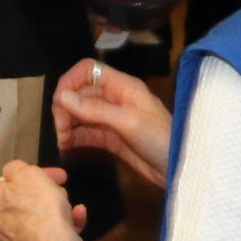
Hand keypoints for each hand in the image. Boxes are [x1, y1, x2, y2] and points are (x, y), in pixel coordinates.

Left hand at [0, 159, 82, 240]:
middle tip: (63, 190)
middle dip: (48, 193)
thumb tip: (15, 173)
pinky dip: (63, 224)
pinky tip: (77, 219)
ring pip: (39, 218)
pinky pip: (47, 234)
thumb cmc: (40, 207)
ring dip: (59, 209)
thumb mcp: (28, 174)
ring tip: (73, 207)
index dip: (37, 175)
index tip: (58, 176)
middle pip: (27, 201)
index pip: (14, 182)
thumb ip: (17, 168)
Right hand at [54, 59, 170, 187]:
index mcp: (122, 87)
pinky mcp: (112, 140)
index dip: (70, 82)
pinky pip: (87, 134)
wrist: (181, 170)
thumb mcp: (129, 122)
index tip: (59, 103)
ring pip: (81, 115)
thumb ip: (95, 110)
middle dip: (66, 109)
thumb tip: (62, 97)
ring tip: (62, 142)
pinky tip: (67, 148)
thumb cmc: (161, 140)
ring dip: (68, 125)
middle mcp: (115, 99)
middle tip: (60, 130)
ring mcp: (113, 120)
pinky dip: (75, 138)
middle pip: (80, 94)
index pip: (88, 70)